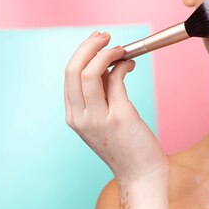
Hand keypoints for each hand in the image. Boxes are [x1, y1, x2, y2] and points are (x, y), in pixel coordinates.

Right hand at [64, 31, 167, 183]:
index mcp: (73, 115)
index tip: (97, 41)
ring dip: (107, 53)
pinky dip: (123, 65)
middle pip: (73, 69)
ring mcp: (97, 118)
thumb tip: (108, 62)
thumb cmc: (126, 143)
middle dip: (89, 46)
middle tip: (106, 36)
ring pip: (90, 72)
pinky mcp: (119, 117)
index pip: (68, 74)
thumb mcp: (104, 117)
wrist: (139, 172)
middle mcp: (79, 117)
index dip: (82, 52)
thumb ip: (101, 92)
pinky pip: (116, 80)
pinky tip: (131, 64)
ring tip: (121, 49)